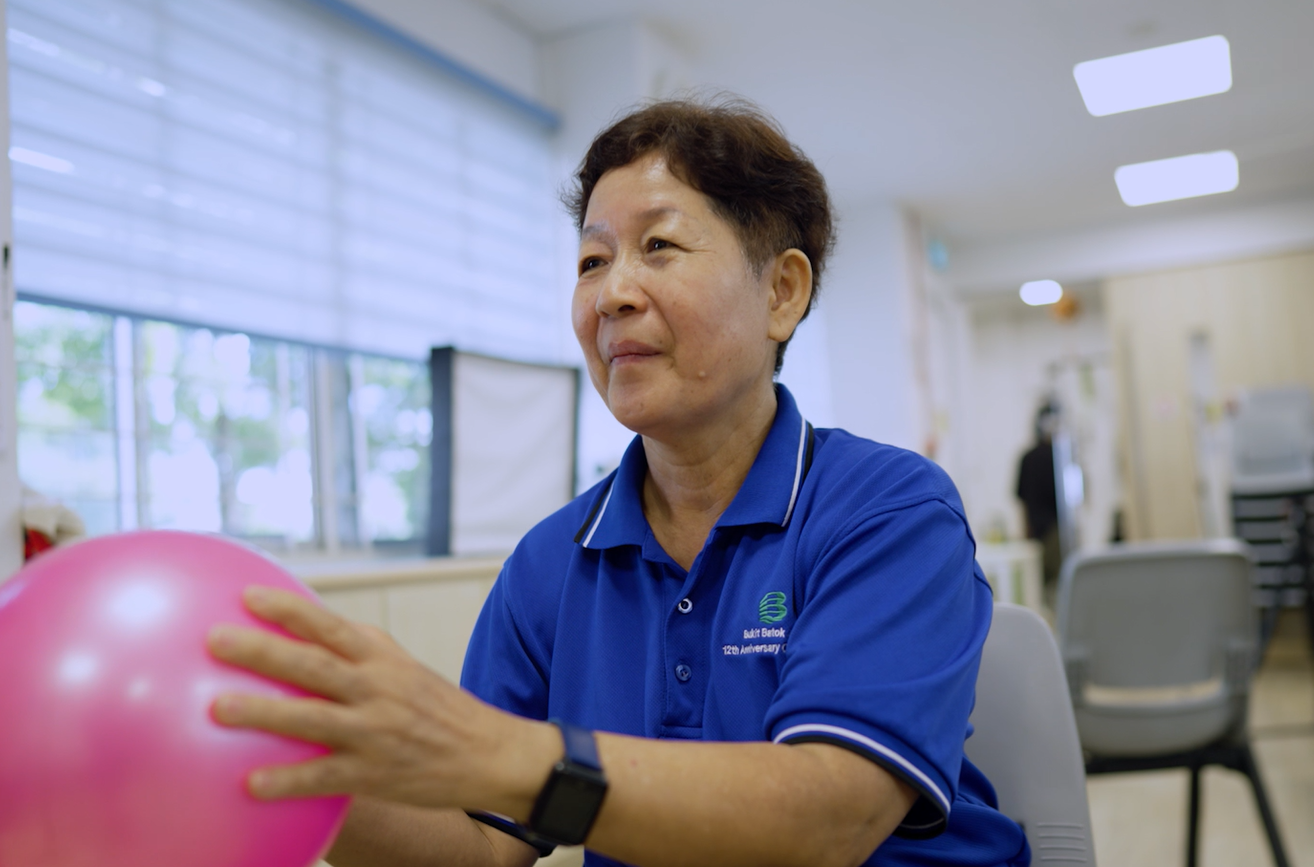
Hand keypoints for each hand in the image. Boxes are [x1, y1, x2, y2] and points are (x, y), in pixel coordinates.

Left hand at [206, 587, 555, 816]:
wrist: (489, 753)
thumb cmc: (438, 709)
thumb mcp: (405, 669)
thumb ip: (360, 653)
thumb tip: (306, 633)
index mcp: (382, 659)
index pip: (330, 626)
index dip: (289, 610)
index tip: (247, 596)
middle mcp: (377, 689)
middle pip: (312, 665)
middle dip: (262, 650)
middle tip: (215, 640)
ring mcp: (375, 732)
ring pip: (312, 718)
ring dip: (264, 712)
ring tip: (218, 708)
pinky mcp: (375, 773)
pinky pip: (324, 777)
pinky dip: (288, 781)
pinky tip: (251, 785)